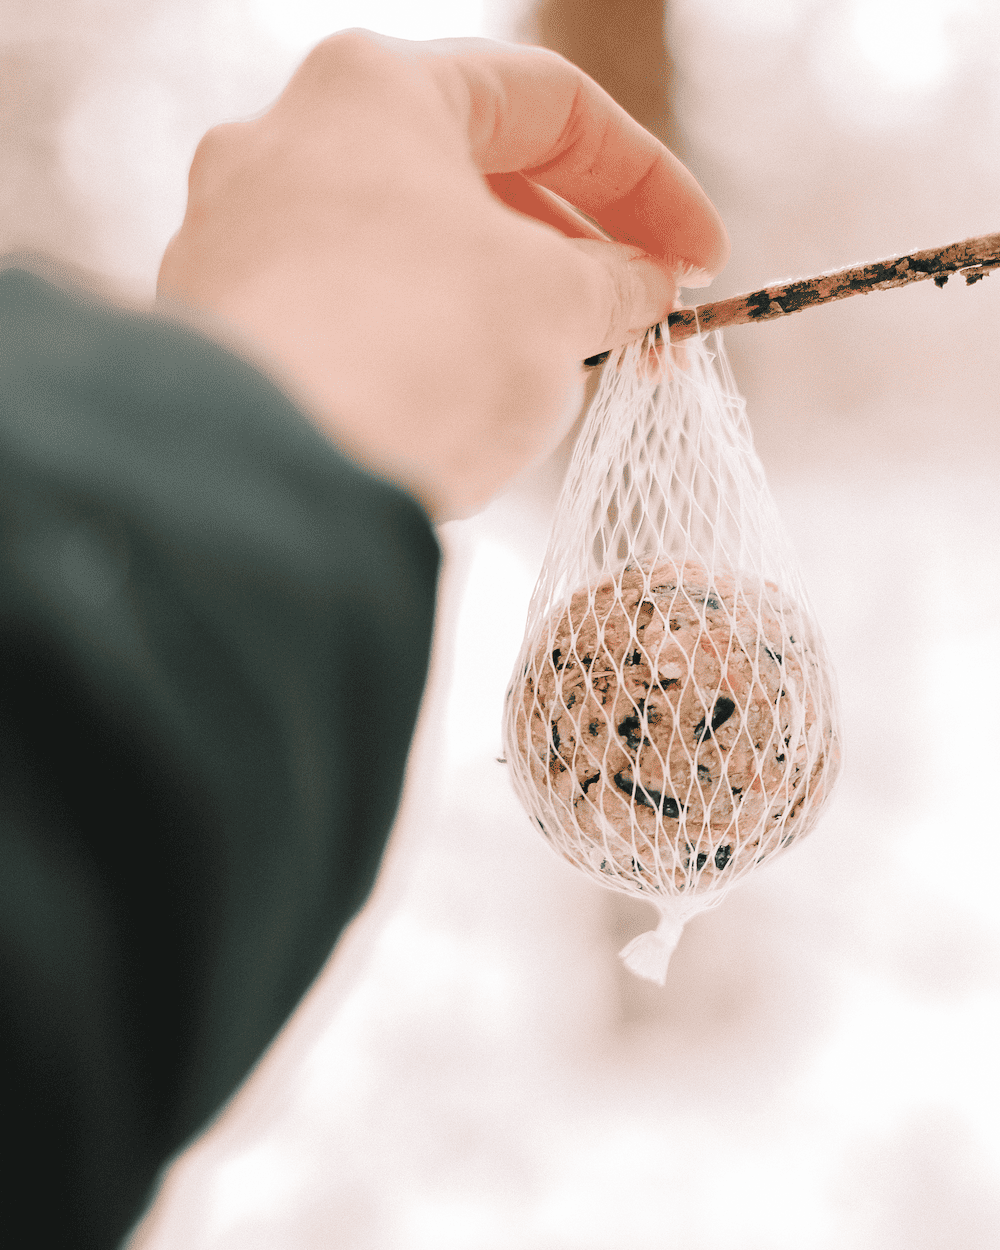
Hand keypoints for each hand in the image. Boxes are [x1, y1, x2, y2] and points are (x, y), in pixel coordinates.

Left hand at [157, 31, 727, 519]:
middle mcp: (288, 139)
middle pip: (471, 176)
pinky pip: (351, 311)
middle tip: (640, 319)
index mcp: (377, 88)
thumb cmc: (421, 356)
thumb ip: (614, 279)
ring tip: (558, 367)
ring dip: (500, 298)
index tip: (701, 260)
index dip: (650, 183)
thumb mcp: (557, 305)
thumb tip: (641, 283)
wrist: (274, 482)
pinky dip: (423, 339)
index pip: (551, 105)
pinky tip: (462, 400)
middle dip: (573, 249)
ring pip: (408, 250)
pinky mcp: (221, 323)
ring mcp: (240, 233)